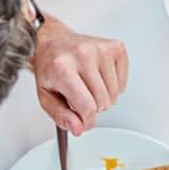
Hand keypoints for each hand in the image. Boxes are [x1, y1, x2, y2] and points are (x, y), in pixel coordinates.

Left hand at [32, 17, 128, 134]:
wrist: (55, 41)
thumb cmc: (50, 68)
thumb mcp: (45, 96)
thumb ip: (60, 116)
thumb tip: (79, 128)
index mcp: (62, 68)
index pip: (87, 107)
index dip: (87, 121)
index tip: (83, 121)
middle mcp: (83, 55)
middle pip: (103, 102)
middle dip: (93, 106)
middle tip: (81, 96)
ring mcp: (102, 50)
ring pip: (115, 94)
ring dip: (104, 97)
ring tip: (90, 86)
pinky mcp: (115, 47)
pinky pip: (123, 82)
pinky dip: (114, 86)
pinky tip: (100, 78)